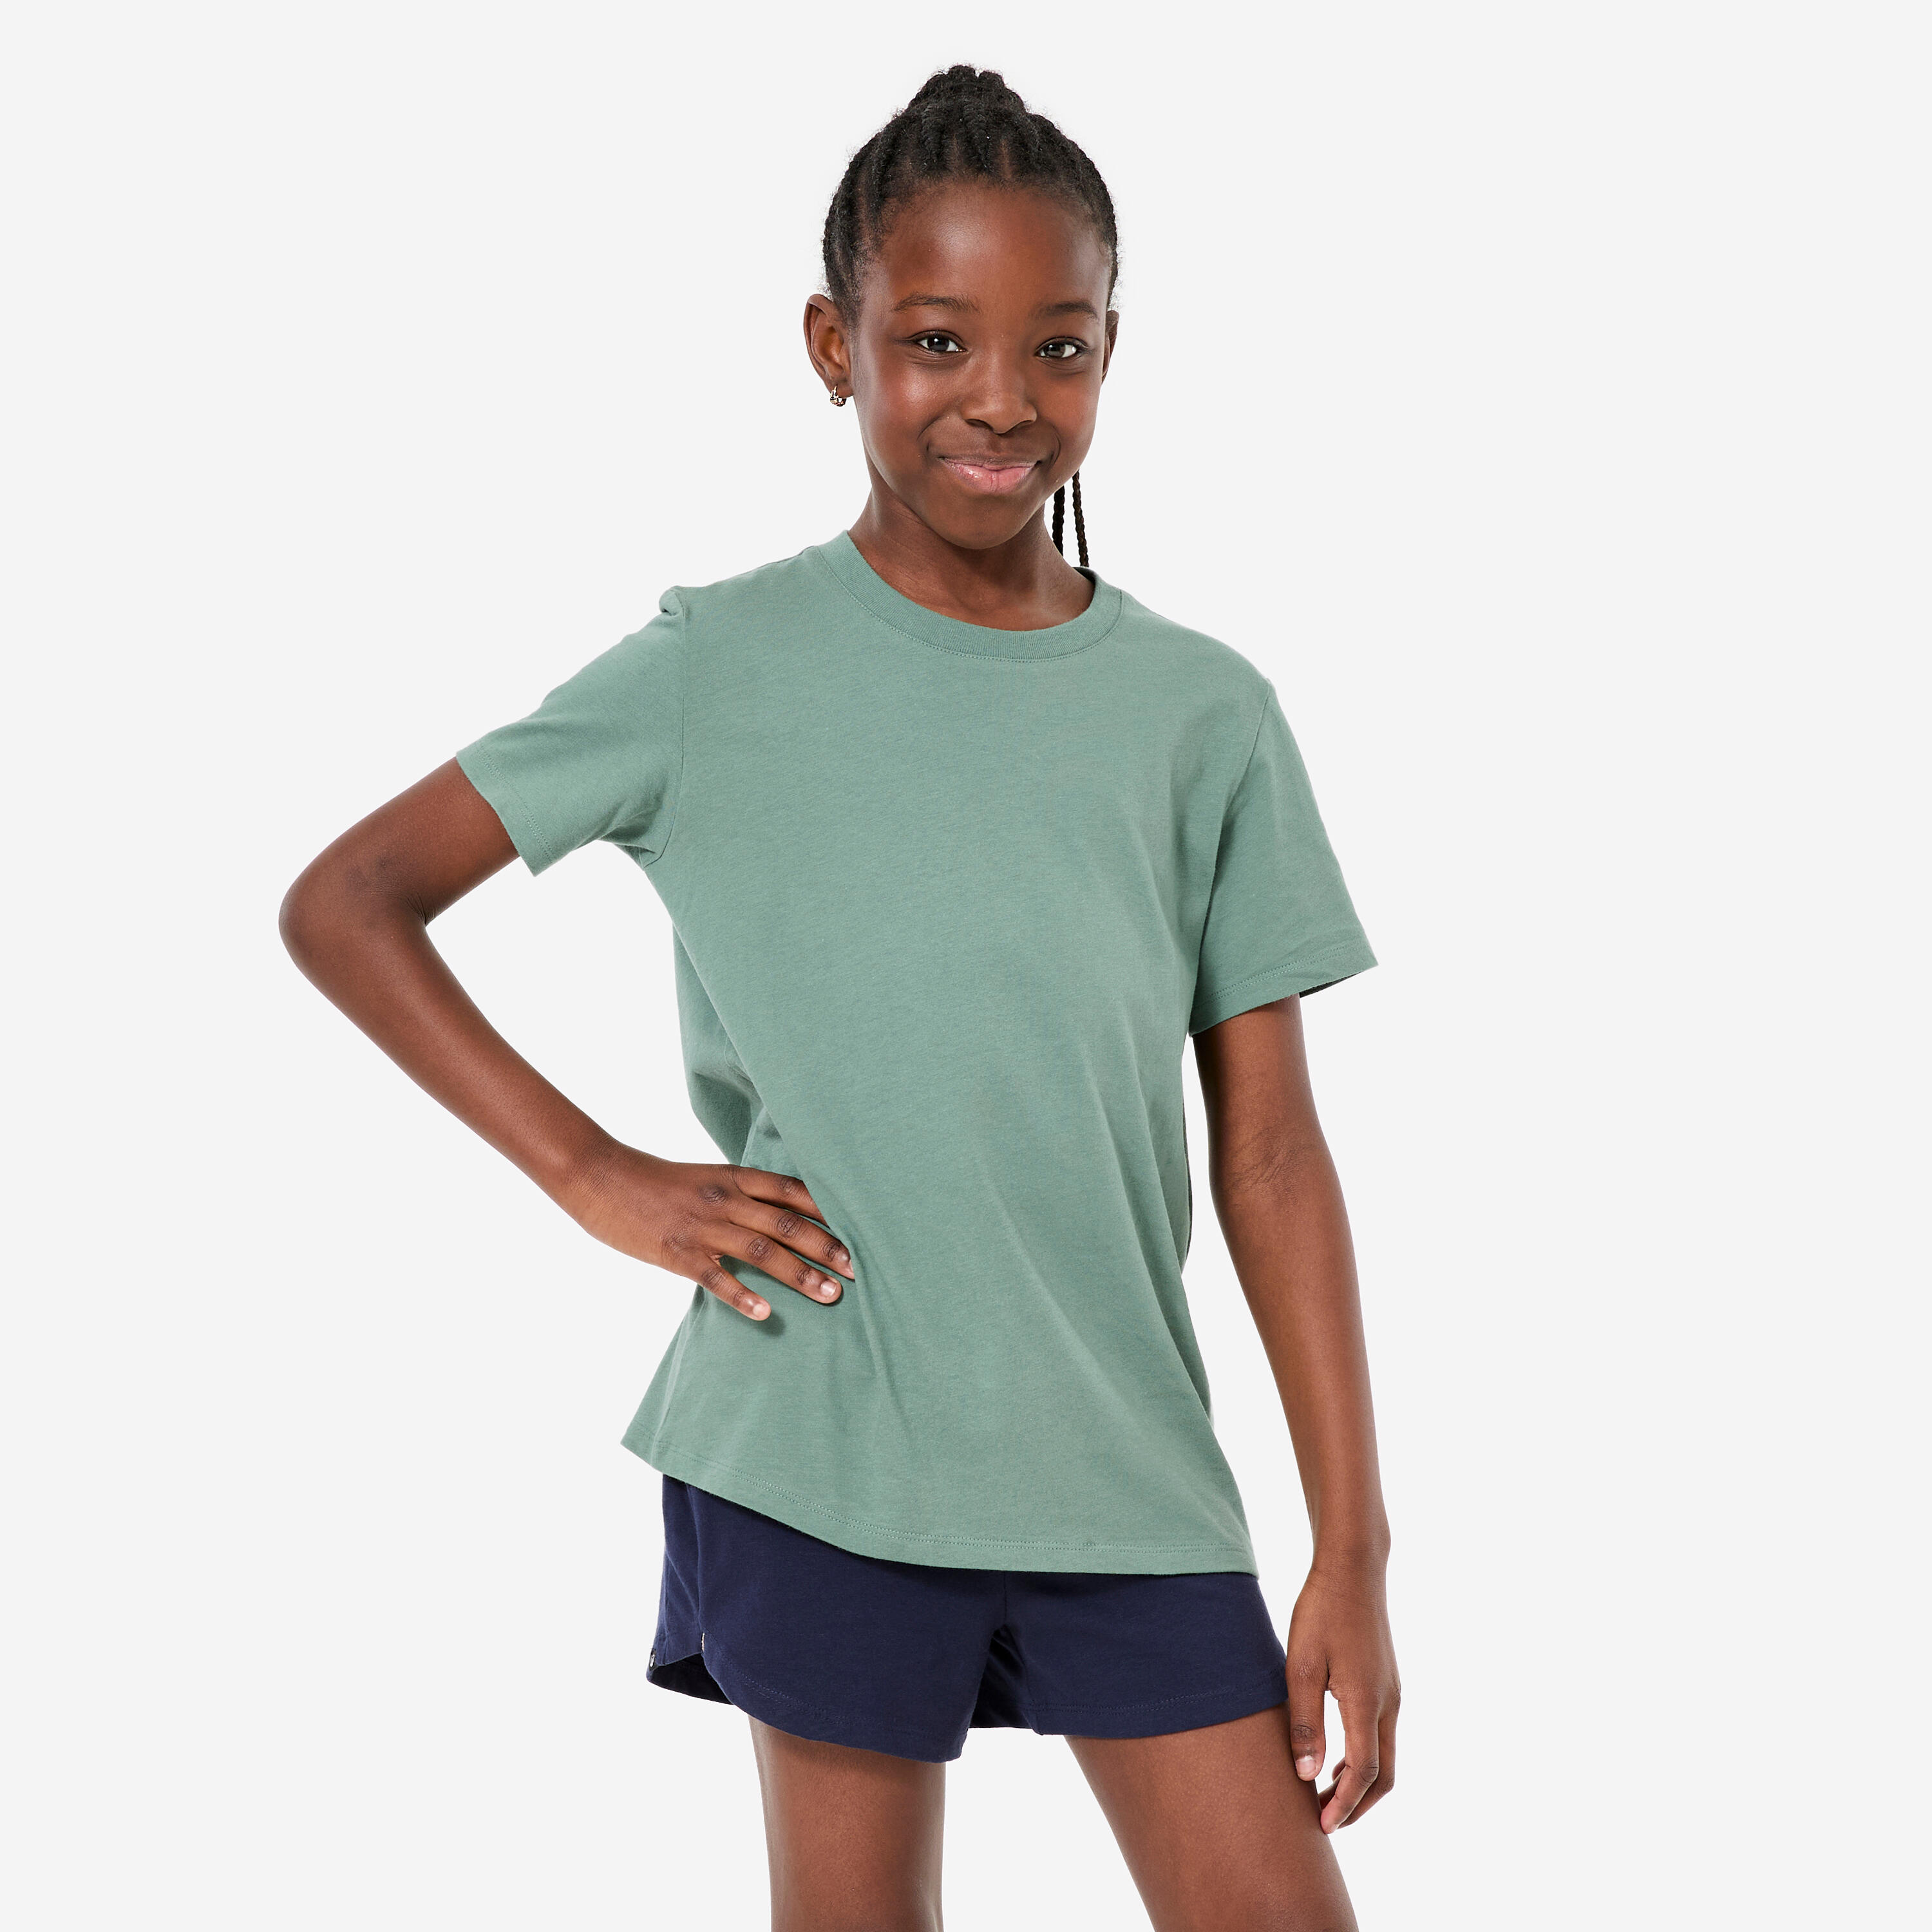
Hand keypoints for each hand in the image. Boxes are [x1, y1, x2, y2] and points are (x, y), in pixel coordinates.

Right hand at [562, 1144, 854, 1320]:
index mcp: (736, 1177)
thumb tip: (782, 1216)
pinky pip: (716, 1278)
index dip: (830, 1211)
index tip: (862, 1230)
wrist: (602, 1177)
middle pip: (789, 1224)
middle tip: (858, 1270)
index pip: (794, 1192)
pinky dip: (742, 1297)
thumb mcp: (707, 1178)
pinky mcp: (678, 1252)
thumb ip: (743, 1195)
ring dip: (800, 1274)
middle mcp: (727, 1199)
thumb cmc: (657, 1182)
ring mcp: (703, 1226)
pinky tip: (765, 1314)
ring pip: (763, 1251)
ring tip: (831, 1294)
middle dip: (828, 1248)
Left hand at [1284, 1555, 1399, 1831]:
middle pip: (1383, 1774)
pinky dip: (1364, 1757)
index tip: (1323, 1827)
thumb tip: (1307, 1776)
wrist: (1353, 1569)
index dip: (1344, 1804)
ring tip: (1325, 1794)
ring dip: (1360, 1782)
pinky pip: (1382, 1734)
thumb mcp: (1301, 1665)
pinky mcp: (1387, 1682)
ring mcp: (1391, 1693)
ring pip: (1386, 1755)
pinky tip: (1336, 1755)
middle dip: (1358, 1804)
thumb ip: (1305, 1721)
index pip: (1363, 1771)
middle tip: (1326, 1821)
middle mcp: (1388, 1703)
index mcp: (1366, 1702)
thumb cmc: (1321, 1612)